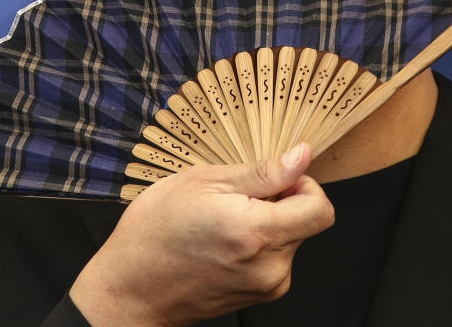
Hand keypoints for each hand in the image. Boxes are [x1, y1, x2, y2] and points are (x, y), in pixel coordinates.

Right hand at [69, 142, 334, 326]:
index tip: (277, 179)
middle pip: (306, 223)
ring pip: (290, 239)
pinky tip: (223, 241)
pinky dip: (259, 244)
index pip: (321, 209)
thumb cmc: (155, 231)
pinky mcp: (260, 296)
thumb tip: (302, 156)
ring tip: (222, 221)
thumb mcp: (203, 182)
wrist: (130, 289)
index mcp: (256, 232)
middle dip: (281, 202)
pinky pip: (276, 258)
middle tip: (236, 198)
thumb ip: (263, 173)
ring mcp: (266, 286)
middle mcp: (269, 265)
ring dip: (268, 223)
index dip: (305, 185)